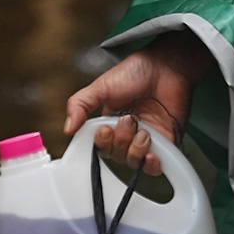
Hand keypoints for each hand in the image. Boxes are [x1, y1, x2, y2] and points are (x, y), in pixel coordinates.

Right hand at [63, 31, 214, 173]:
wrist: (166, 66)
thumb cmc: (136, 73)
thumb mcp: (100, 87)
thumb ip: (79, 105)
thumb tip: (68, 128)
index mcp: (111, 124)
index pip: (101, 148)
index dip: (102, 144)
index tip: (106, 129)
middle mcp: (128, 135)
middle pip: (117, 157)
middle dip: (121, 141)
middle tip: (128, 120)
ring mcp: (147, 139)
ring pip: (134, 162)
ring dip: (136, 149)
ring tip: (143, 130)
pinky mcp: (166, 142)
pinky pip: (156, 166)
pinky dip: (152, 165)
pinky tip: (152, 154)